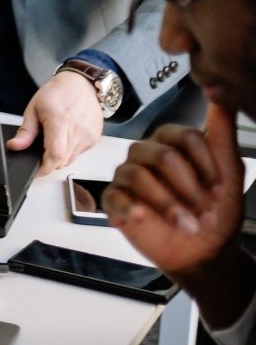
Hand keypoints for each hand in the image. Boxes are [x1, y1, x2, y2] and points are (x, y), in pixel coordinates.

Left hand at [8, 70, 103, 174]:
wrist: (82, 84)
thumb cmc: (58, 93)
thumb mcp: (34, 108)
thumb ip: (26, 132)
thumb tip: (15, 146)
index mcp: (60, 121)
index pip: (55, 155)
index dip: (44, 168)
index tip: (36, 171)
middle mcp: (78, 130)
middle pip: (62, 161)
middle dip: (49, 162)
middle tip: (40, 152)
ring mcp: (89, 135)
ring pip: (71, 159)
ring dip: (59, 157)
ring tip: (53, 140)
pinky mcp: (95, 138)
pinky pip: (79, 153)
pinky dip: (70, 151)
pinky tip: (65, 137)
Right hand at [104, 104, 244, 278]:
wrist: (203, 251)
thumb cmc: (215, 212)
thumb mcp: (229, 170)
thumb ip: (221, 132)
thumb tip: (219, 92)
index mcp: (172, 143)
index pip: (184, 136)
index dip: (205, 164)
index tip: (218, 187)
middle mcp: (146, 155)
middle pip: (161, 156)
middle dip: (188, 188)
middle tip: (204, 210)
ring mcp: (127, 176)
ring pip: (138, 175)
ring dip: (168, 204)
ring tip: (186, 223)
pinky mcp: (114, 201)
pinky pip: (114, 196)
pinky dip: (132, 208)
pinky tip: (146, 218)